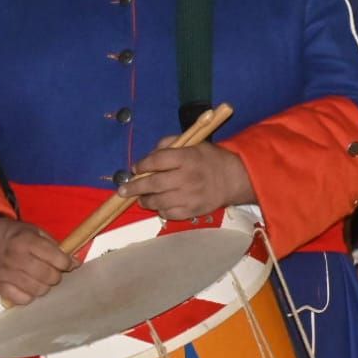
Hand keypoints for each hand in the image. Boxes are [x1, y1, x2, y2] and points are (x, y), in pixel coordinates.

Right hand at [0, 214, 78, 305]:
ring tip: (40, 278)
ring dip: (44, 286)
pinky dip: (29, 295)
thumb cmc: (12, 234)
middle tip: (51, 271)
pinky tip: (27, 286)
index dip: (67, 263)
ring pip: (39, 290)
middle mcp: (16, 258)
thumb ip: (53, 245)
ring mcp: (7, 274)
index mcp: (27, 240)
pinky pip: (23, 299)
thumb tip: (74, 262)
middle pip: (49, 276)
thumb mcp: (33, 230)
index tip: (67, 263)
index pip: (57, 258)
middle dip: (56, 275)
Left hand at [124, 139, 253, 219]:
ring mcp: (189, 196)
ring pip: (158, 201)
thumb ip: (169, 144)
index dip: (142, 165)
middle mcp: (186, 178)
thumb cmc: (210, 159)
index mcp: (186, 158)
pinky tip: (160, 206)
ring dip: (145, 200)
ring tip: (141, 199)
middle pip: (153, 184)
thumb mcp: (193, 144)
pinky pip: (169, 214)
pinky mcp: (193, 211)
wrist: (234, 179)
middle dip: (134, 187)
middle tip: (123, 190)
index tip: (135, 168)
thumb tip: (149, 156)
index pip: (157, 161)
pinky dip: (161, 211)